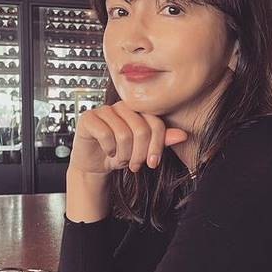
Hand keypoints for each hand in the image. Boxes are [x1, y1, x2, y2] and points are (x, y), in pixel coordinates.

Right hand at [68, 101, 188, 174]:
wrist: (96, 163)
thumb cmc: (121, 152)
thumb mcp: (145, 149)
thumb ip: (162, 140)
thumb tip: (183, 135)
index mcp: (140, 110)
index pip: (156, 124)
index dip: (156, 147)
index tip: (152, 163)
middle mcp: (123, 106)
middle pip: (141, 130)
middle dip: (139, 154)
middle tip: (134, 164)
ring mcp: (104, 110)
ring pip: (123, 134)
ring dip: (123, 154)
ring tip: (120, 158)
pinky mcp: (88, 117)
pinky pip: (105, 134)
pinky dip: (109, 149)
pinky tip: (108, 151)